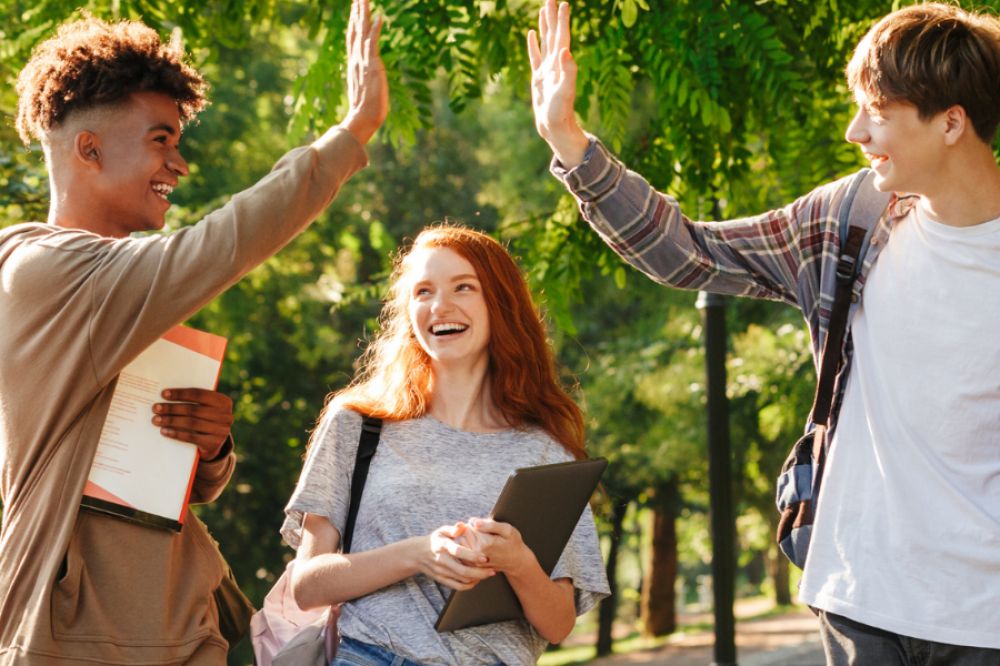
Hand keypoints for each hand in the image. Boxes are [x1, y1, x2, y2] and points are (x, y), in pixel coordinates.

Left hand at [152, 388, 233, 460]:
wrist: (214, 442)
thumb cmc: (205, 419)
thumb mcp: (205, 408)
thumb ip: (193, 401)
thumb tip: (166, 395)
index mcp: (224, 402)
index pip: (199, 394)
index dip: (180, 394)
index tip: (163, 394)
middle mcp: (226, 415)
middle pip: (193, 409)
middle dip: (172, 408)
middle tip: (156, 408)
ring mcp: (222, 431)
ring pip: (191, 423)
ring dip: (171, 421)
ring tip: (156, 420)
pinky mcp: (214, 443)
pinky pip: (191, 437)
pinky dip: (176, 434)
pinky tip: (164, 431)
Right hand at [342, 0, 387, 144]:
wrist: (363, 118)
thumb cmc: (365, 109)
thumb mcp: (363, 89)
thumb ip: (363, 80)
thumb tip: (365, 80)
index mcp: (354, 63)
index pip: (352, 37)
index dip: (353, 21)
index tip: (354, 8)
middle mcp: (356, 59)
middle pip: (355, 29)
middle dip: (356, 11)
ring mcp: (363, 61)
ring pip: (362, 32)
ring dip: (363, 14)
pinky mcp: (372, 66)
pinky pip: (373, 43)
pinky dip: (375, 29)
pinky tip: (380, 17)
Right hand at [417, 523, 493, 590]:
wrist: (417, 554)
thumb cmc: (435, 540)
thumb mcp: (442, 530)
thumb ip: (454, 528)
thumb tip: (463, 525)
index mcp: (442, 545)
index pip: (458, 552)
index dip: (472, 556)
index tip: (485, 557)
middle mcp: (441, 560)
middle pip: (462, 571)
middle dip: (480, 572)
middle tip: (493, 570)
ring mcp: (441, 572)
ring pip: (462, 580)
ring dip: (477, 579)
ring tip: (488, 573)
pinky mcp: (441, 580)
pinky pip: (458, 586)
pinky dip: (469, 585)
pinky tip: (477, 580)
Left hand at [467, 518, 536, 577]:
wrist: (516, 561)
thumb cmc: (512, 542)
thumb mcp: (507, 530)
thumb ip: (490, 524)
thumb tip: (473, 522)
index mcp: (485, 543)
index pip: (470, 526)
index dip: (476, 522)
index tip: (484, 525)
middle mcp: (477, 553)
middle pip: (464, 534)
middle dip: (471, 530)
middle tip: (484, 533)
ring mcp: (475, 561)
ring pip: (462, 542)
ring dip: (468, 538)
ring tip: (481, 539)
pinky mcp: (474, 565)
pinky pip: (464, 551)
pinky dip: (468, 547)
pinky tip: (478, 547)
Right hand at [527, 0, 588, 166]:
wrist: (554, 127)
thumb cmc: (560, 112)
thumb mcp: (565, 91)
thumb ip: (568, 71)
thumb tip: (566, 51)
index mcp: (561, 64)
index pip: (562, 37)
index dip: (562, 20)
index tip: (563, 3)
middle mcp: (555, 64)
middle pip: (554, 34)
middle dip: (553, 16)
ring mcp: (546, 70)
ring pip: (545, 41)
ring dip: (545, 25)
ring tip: (544, 9)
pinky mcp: (538, 78)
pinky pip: (535, 56)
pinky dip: (534, 44)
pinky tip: (532, 33)